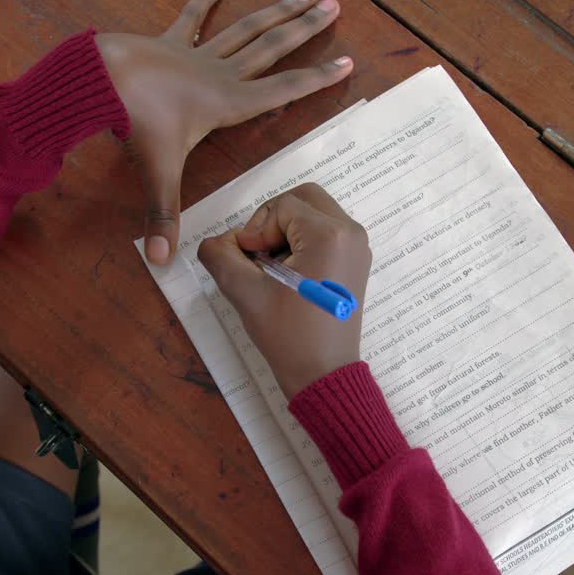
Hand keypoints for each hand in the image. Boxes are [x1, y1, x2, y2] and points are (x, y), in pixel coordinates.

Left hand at [95, 0, 352, 264]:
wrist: (102, 79)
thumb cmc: (137, 123)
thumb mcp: (158, 173)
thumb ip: (164, 216)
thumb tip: (162, 262)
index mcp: (228, 104)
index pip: (284, 90)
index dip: (317, 78)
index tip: (347, 61)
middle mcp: (220, 74)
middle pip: (272, 48)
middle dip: (305, 29)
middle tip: (334, 6)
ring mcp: (195, 53)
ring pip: (245, 29)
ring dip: (275, 11)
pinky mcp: (168, 41)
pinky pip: (190, 18)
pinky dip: (204, 0)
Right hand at [197, 183, 370, 397]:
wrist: (323, 375)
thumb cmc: (288, 336)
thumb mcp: (244, 292)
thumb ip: (220, 255)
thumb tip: (216, 240)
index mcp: (330, 235)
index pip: (280, 207)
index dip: (257, 231)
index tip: (251, 263)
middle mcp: (351, 233)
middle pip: (303, 199)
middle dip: (272, 221)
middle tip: (258, 254)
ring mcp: (358, 247)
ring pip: (313, 213)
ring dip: (286, 230)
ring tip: (271, 267)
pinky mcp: (355, 262)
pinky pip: (325, 232)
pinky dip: (301, 241)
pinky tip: (287, 274)